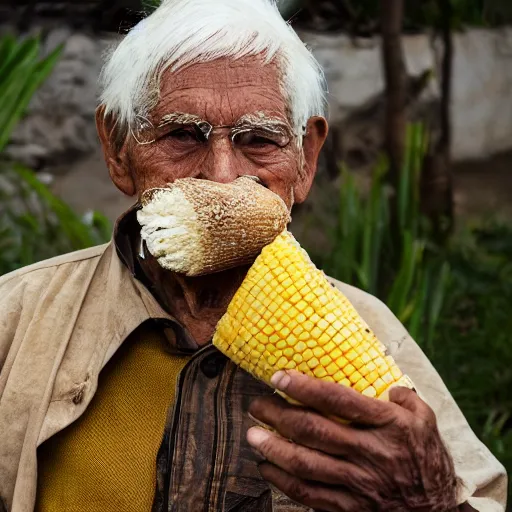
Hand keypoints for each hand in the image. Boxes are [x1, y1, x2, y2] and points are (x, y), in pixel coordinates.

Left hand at [247, 370, 460, 511]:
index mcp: (388, 425)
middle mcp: (369, 452)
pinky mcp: (349, 508)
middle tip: (257, 405)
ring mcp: (358, 482)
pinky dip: (283, 481)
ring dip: (273, 447)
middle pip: (313, 430)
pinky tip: (267, 467)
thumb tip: (386, 384)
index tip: (279, 378)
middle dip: (278, 415)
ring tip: (252, 434)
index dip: (304, 387)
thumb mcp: (427, 422)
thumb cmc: (428, 461)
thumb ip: (406, 398)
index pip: (338, 400)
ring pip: (305, 464)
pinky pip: (309, 495)